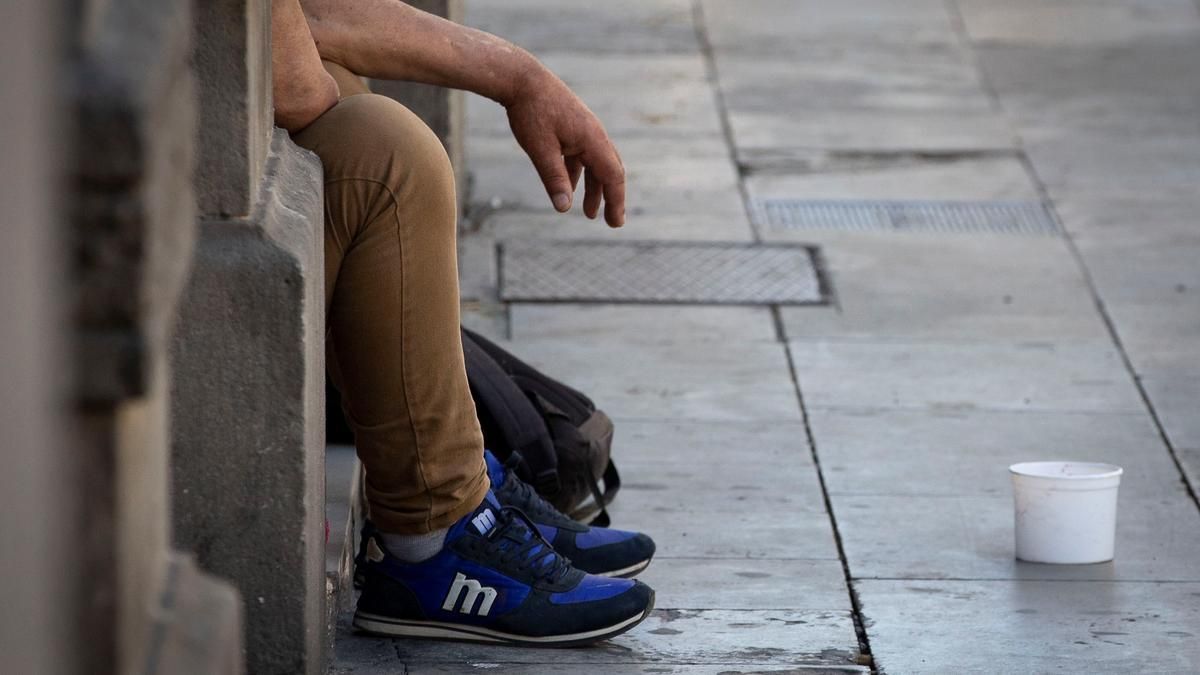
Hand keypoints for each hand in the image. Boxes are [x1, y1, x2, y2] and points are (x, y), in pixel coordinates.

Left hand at [505, 68, 625, 226]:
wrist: (521, 78)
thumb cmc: (531, 111)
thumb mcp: (541, 150)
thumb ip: (554, 179)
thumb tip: (564, 208)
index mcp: (592, 139)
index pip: (613, 176)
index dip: (616, 201)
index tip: (616, 223)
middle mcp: (594, 134)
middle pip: (610, 171)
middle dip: (610, 198)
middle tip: (612, 222)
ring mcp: (584, 130)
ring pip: (595, 165)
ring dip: (594, 189)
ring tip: (588, 213)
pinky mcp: (572, 127)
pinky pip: (582, 156)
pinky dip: (580, 175)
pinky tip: (570, 188)